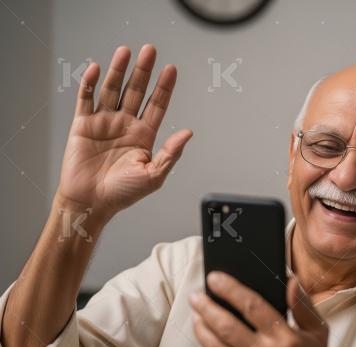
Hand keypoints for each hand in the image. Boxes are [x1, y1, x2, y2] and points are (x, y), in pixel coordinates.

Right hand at [56, 44, 191, 219]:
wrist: (90, 203)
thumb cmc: (123, 194)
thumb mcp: (154, 175)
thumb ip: (171, 153)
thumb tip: (188, 133)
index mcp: (145, 135)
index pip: (157, 105)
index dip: (164, 87)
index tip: (172, 69)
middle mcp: (126, 125)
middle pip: (136, 91)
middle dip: (143, 71)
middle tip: (150, 50)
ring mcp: (104, 122)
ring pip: (113, 90)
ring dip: (119, 70)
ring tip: (125, 51)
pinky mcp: (83, 125)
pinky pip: (86, 99)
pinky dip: (91, 83)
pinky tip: (98, 69)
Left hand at [189, 272, 350, 346]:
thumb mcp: (318, 331)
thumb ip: (303, 304)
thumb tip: (290, 280)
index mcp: (285, 338)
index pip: (252, 306)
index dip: (230, 289)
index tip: (215, 278)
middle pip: (227, 326)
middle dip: (206, 307)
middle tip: (196, 295)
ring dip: (202, 328)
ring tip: (196, 315)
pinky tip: (208, 340)